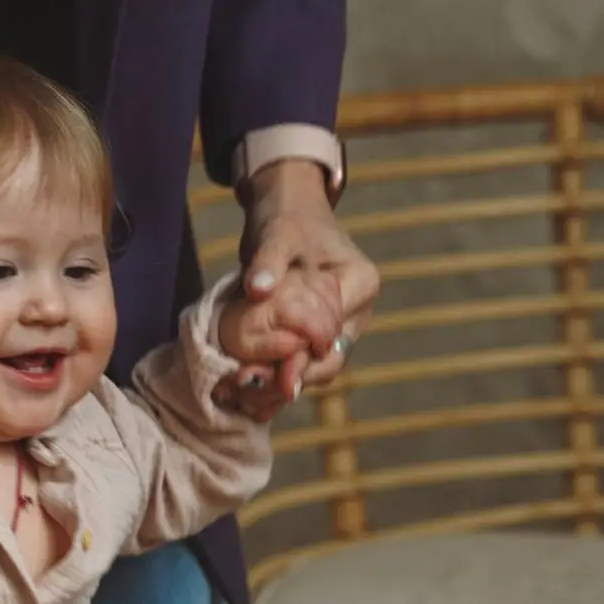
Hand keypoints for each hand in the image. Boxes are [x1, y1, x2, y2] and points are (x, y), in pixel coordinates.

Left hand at [217, 157, 380, 418]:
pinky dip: (277, 375)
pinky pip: (302, 362)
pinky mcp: (319, 333)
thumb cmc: (286, 217)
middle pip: (330, 359)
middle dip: (290, 378)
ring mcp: (342, 324)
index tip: (267, 374)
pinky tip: (247, 387)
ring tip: (243, 392)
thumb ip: (268, 262)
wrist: (285, 211)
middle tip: (249, 388)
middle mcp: (358, 310)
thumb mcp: (277, 233)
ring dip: (280, 382)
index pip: (334, 334)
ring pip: (315, 366)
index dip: (302, 358)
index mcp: (361, 283)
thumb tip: (258, 288)